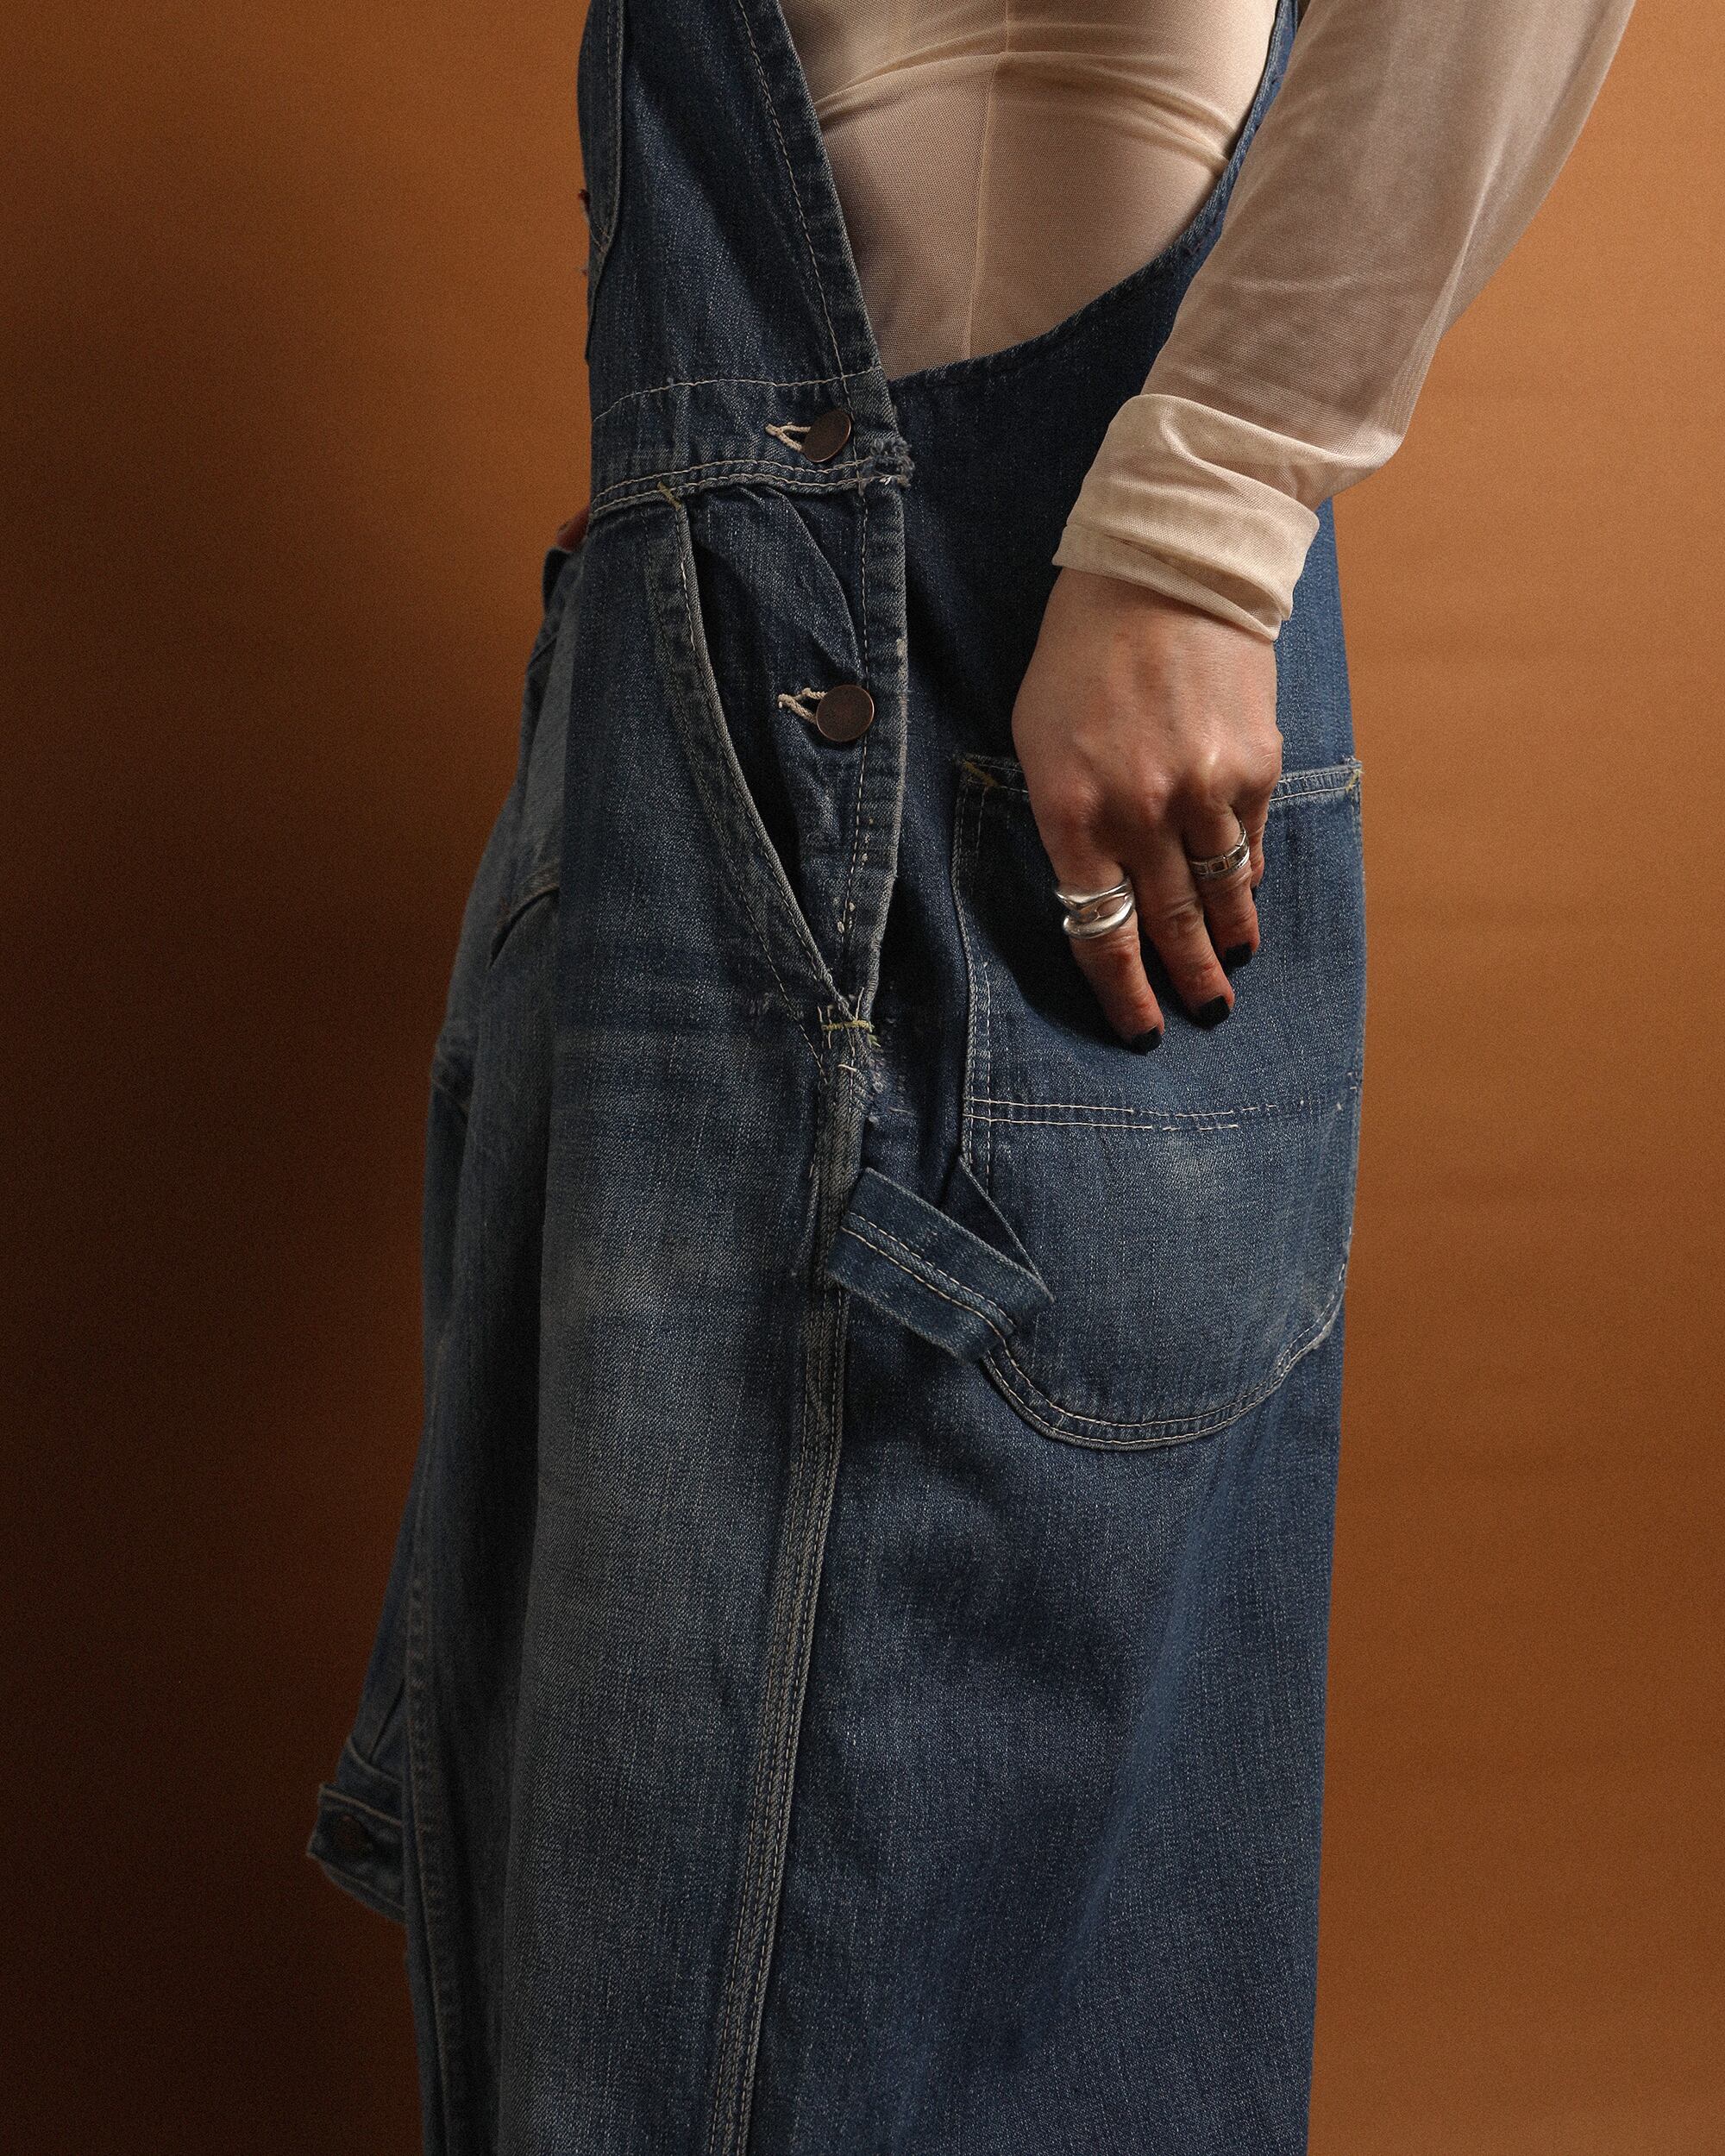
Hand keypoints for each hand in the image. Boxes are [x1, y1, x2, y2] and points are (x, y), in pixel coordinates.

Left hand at [1010, 566, 1281, 1049]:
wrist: (1163, 571)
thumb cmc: (1083, 656)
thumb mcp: (1040, 739)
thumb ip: (1067, 820)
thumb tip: (1107, 893)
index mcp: (1071, 812)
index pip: (1101, 932)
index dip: (1124, 993)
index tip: (1141, 1031)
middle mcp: (1139, 813)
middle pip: (1169, 928)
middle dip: (1189, 982)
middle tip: (1204, 1015)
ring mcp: (1204, 792)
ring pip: (1221, 896)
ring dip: (1229, 940)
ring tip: (1235, 967)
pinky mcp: (1254, 767)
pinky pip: (1249, 846)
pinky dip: (1245, 877)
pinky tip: (1243, 894)